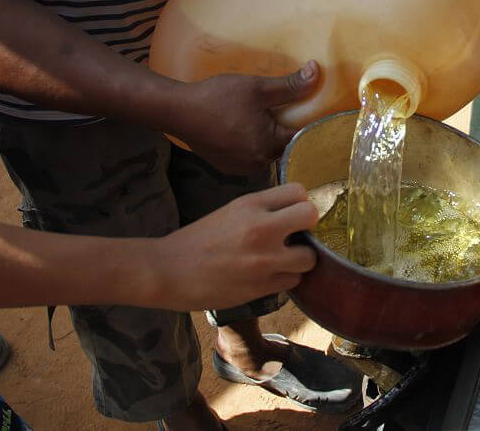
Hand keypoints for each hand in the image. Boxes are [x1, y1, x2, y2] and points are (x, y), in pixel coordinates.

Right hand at [150, 184, 317, 310]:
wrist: (168, 271)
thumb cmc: (197, 240)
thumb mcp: (230, 211)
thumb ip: (262, 209)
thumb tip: (293, 212)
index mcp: (250, 205)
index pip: (299, 192)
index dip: (299, 203)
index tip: (291, 213)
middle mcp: (261, 229)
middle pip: (311, 216)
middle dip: (308, 226)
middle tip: (295, 235)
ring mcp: (264, 260)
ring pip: (309, 257)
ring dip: (299, 259)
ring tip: (283, 259)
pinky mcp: (262, 287)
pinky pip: (293, 281)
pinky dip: (285, 278)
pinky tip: (269, 275)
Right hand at [181, 61, 319, 174]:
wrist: (178, 111)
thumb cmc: (217, 97)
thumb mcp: (257, 87)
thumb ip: (289, 85)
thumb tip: (316, 72)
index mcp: (267, 145)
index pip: (300, 137)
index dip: (306, 122)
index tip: (308, 111)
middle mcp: (257, 163)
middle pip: (283, 147)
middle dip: (284, 130)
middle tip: (282, 111)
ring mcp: (240, 168)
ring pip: (266, 154)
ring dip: (267, 139)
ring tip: (260, 119)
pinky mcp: (227, 167)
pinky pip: (249, 158)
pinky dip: (250, 145)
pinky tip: (242, 129)